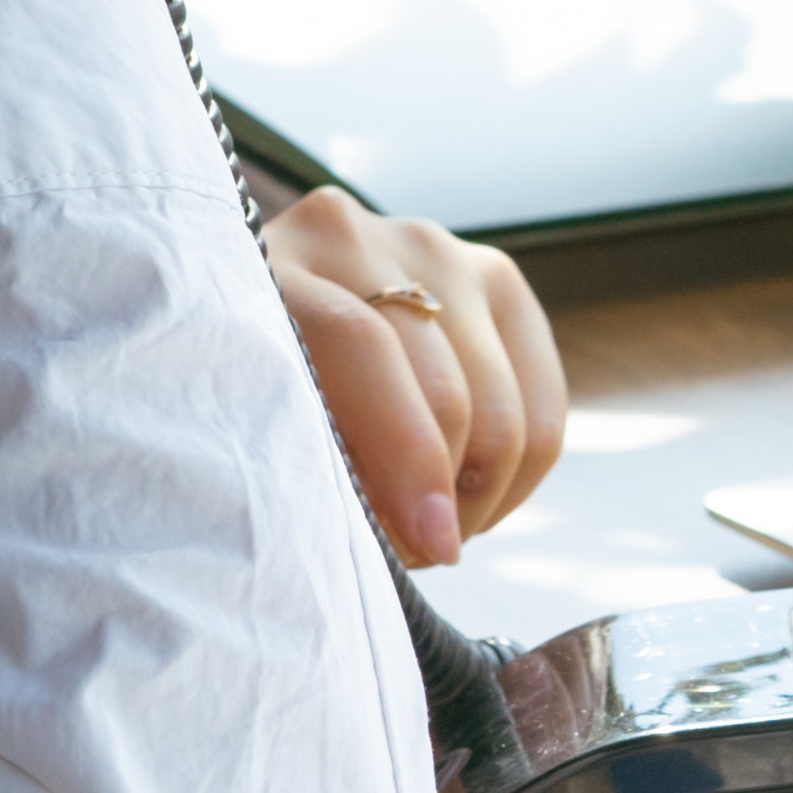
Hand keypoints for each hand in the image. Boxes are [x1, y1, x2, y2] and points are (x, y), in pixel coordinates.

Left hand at [264, 190, 564, 570]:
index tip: (430, 545)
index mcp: (276, 265)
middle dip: (443, 500)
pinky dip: (517, 474)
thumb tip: (414, 533)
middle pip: (445, 390)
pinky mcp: (494, 276)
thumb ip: (306, 462)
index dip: (405, 455)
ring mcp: (433, 249)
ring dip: (479, 497)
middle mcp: (355, 239)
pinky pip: (544, 404)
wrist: (263, 313)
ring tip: (431, 529)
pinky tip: (469, 497)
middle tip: (411, 553)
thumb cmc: (247, 399)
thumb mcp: (248, 426)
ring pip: (502, 409)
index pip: (365, 347)